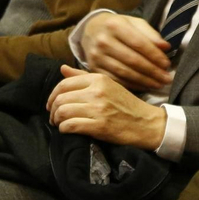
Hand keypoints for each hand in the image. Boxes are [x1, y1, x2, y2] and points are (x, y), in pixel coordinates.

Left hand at [47, 65, 168, 149]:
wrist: (146, 123)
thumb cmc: (126, 104)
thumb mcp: (108, 85)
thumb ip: (83, 77)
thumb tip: (62, 69)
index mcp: (98, 79)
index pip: (64, 84)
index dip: (53, 95)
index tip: (52, 104)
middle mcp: (97, 91)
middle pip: (61, 99)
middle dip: (53, 110)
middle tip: (54, 117)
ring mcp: (98, 109)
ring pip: (63, 112)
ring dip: (57, 120)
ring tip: (60, 124)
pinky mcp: (100, 126)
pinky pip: (71, 126)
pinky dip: (64, 129)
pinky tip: (67, 130)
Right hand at [79, 13, 171, 92]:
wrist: (91, 30)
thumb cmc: (118, 27)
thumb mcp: (134, 23)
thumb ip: (150, 34)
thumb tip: (165, 47)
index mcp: (115, 25)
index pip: (139, 43)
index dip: (155, 56)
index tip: (167, 64)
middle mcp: (103, 41)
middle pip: (132, 60)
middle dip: (152, 71)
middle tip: (166, 78)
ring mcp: (96, 56)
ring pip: (124, 72)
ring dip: (144, 81)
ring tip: (158, 84)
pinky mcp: (94, 68)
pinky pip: (115, 80)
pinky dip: (132, 85)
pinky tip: (144, 86)